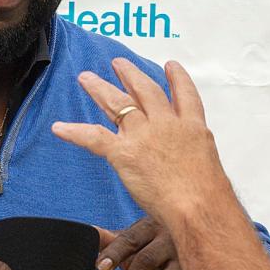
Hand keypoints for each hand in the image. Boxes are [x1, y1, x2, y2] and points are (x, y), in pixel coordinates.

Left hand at [52, 57, 228, 226]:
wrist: (198, 205)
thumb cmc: (208, 196)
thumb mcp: (210, 166)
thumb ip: (192, 159)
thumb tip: (182, 169)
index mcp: (192, 127)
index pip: (185, 95)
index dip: (177, 78)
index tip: (171, 67)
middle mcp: (166, 124)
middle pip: (145, 91)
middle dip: (130, 75)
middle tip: (119, 64)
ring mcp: (144, 135)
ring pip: (118, 104)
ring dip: (99, 89)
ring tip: (87, 78)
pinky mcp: (124, 152)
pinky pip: (94, 137)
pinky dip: (74, 132)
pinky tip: (59, 127)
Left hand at [95, 218, 195, 269]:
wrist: (205, 239)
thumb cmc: (162, 242)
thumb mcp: (141, 236)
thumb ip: (114, 239)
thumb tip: (86, 236)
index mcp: (152, 226)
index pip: (130, 239)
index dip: (114, 254)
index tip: (99, 269)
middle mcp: (172, 240)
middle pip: (146, 262)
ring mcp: (189, 261)